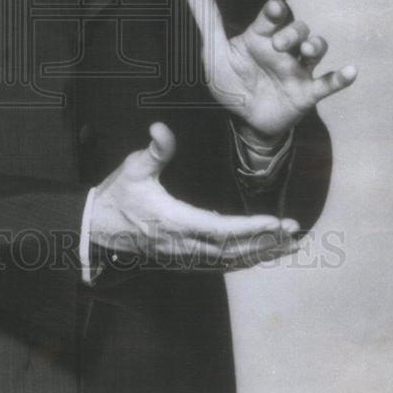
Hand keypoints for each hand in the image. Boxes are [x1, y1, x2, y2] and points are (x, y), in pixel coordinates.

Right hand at [90, 122, 299, 270]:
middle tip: (295, 232)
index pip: (220, 229)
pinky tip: (261, 253)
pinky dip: (244, 260)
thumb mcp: (133, 169)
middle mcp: (183, 245)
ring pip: (230, 261)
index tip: (275, 223)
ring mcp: (184, 257)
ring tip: (289, 245)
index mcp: (175, 222)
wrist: (97, 231)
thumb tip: (160, 128)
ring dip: (261, 253)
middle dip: (266, 242)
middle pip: (233, 250)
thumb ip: (154, 151)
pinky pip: (220, 264)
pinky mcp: (183, 260)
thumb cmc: (117, 197)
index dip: (250, 228)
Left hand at [186, 0, 356, 141]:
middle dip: (293, 32)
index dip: (276, 10)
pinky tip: (351, 72)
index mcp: (260, 38)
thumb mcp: (214, 55)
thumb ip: (207, 24)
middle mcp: (282, 50)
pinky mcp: (306, 93)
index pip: (272, 17)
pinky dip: (341, 78)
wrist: (243, 121)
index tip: (275, 8)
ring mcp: (297, 70)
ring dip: (316, 45)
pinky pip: (327, 83)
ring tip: (309, 49)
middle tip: (279, 44)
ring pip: (316, 48)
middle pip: (298, 29)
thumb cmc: (231, 82)